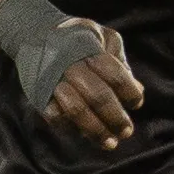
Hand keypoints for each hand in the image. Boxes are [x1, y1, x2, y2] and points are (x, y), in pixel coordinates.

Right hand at [41, 21, 145, 150]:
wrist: (33, 31)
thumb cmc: (77, 37)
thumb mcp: (103, 37)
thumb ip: (121, 62)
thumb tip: (139, 90)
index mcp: (89, 49)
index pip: (115, 75)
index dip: (129, 92)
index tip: (136, 103)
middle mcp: (70, 66)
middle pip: (98, 96)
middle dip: (115, 117)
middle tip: (127, 131)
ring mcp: (52, 81)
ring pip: (77, 110)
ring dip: (95, 130)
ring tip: (110, 143)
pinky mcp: (39, 94)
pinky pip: (56, 118)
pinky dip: (72, 129)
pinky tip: (84, 134)